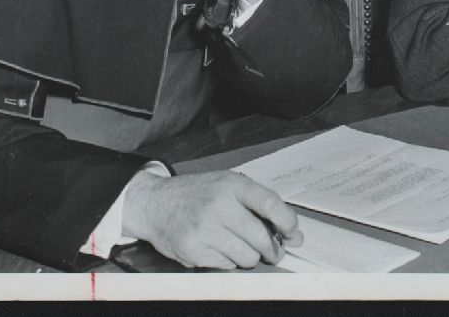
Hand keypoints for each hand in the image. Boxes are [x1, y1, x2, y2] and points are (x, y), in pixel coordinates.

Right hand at [121, 170, 302, 268]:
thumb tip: (293, 235)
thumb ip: (260, 204)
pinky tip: (220, 248)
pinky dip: (230, 261)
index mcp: (230, 184)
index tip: (292, 233)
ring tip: (242, 246)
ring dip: (250, 256)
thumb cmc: (197, 193)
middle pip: (260, 238)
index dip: (287, 222)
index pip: (269, 203)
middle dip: (273, 249)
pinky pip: (227, 266)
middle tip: (273, 251)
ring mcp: (204, 230)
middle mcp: (218, 206)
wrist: (155, 203)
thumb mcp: (227, 184)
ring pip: (247, 257)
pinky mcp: (193, 251)